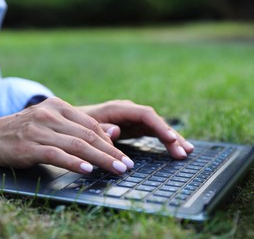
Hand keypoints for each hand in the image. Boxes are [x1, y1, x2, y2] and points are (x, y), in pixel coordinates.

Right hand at [0, 97, 132, 174]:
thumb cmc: (23, 131)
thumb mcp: (50, 123)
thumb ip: (78, 126)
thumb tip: (113, 132)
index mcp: (57, 106)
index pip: (90, 123)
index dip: (109, 140)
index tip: (122, 154)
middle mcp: (50, 115)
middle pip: (87, 134)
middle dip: (110, 152)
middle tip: (126, 164)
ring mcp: (39, 130)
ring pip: (77, 144)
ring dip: (100, 159)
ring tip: (116, 169)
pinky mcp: (29, 146)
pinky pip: (57, 155)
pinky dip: (74, 163)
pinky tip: (88, 170)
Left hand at [78, 100, 193, 158]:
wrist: (74, 123)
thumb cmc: (79, 125)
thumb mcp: (86, 127)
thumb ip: (101, 129)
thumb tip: (117, 130)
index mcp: (119, 109)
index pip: (145, 115)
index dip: (159, 126)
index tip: (171, 138)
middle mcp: (129, 112)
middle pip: (155, 121)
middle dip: (170, 135)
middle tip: (184, 151)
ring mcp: (133, 119)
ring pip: (157, 127)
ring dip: (172, 139)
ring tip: (187, 152)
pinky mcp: (134, 127)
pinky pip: (153, 133)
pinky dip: (164, 141)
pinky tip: (176, 149)